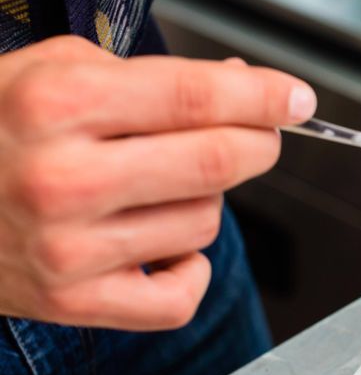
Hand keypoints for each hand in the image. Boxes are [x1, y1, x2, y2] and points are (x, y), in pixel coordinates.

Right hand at [0, 36, 316, 329]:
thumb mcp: (52, 70)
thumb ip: (151, 76)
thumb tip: (243, 89)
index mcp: (58, 105)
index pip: (197, 99)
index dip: (264, 98)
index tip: (295, 99)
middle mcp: (64, 180)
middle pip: (216, 164)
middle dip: (257, 144)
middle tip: (258, 134)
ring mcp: (68, 249)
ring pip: (204, 224)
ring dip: (203, 201)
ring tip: (154, 187)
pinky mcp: (72, 304)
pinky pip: (180, 297)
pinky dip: (188, 270)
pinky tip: (160, 247)